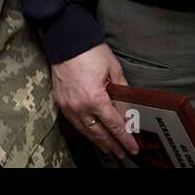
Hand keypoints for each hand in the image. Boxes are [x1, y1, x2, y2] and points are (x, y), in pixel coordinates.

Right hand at [51, 44, 139, 159]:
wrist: (66, 40)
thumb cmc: (90, 51)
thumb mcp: (113, 69)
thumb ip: (122, 92)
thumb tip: (128, 110)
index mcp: (95, 98)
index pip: (114, 125)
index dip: (125, 138)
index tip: (133, 147)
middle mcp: (80, 107)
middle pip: (99, 133)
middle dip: (112, 145)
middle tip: (122, 153)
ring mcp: (68, 106)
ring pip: (85, 130)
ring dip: (98, 141)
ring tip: (108, 149)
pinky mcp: (60, 102)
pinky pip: (74, 122)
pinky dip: (85, 130)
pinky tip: (91, 134)